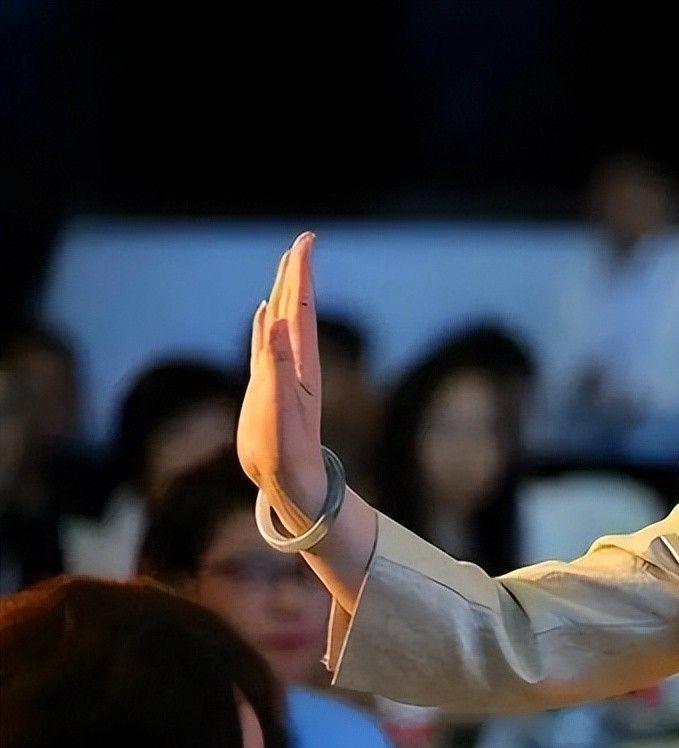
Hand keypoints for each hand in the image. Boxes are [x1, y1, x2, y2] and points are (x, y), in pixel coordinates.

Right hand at [237, 232, 326, 517]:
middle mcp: (295, 360)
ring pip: (281, 320)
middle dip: (297, 272)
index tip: (305, 241)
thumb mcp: (278, 404)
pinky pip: (266, 343)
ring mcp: (282, 371)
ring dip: (283, 292)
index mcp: (300, 360)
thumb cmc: (285, 448)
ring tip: (287, 266)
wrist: (289, 480)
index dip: (301, 273)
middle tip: (303, 240)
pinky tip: (263, 313)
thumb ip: (275, 361)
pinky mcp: (268, 384)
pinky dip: (264, 323)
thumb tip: (272, 316)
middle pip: (295, 306)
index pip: (300, 306)